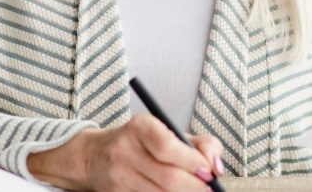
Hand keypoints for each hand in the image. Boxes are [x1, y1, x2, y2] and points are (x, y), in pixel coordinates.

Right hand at [26, 114, 224, 191]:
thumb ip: (200, 144)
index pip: (167, 146)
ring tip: (192, 190)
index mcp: (140, 126)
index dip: (192, 162)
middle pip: (167, 177)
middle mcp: (125, 149)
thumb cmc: (142, 143)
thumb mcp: (169, 133)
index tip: (209, 172)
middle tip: (207, 188)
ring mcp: (118, 175)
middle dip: (194, 186)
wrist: (94, 156)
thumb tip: (217, 167)